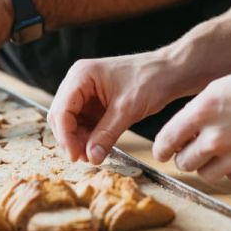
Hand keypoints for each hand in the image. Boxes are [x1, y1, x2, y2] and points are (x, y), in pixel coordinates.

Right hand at [47, 51, 172, 164]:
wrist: (169, 72)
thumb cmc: (150, 80)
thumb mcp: (127, 110)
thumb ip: (106, 134)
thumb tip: (91, 156)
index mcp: (82, 75)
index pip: (61, 109)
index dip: (65, 135)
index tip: (75, 156)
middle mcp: (79, 81)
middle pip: (61, 116)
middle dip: (71, 138)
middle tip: (85, 157)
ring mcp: (86, 91)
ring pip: (71, 121)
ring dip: (79, 139)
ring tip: (93, 154)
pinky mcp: (94, 101)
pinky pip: (84, 122)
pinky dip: (88, 136)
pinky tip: (98, 146)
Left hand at [152, 65, 230, 185]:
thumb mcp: (220, 88)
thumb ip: (196, 112)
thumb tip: (180, 134)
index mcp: (204, 111)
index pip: (167, 141)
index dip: (162, 149)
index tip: (163, 152)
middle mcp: (216, 137)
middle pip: (184, 162)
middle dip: (186, 156)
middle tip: (195, 148)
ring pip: (205, 174)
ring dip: (209, 164)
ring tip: (223, 147)